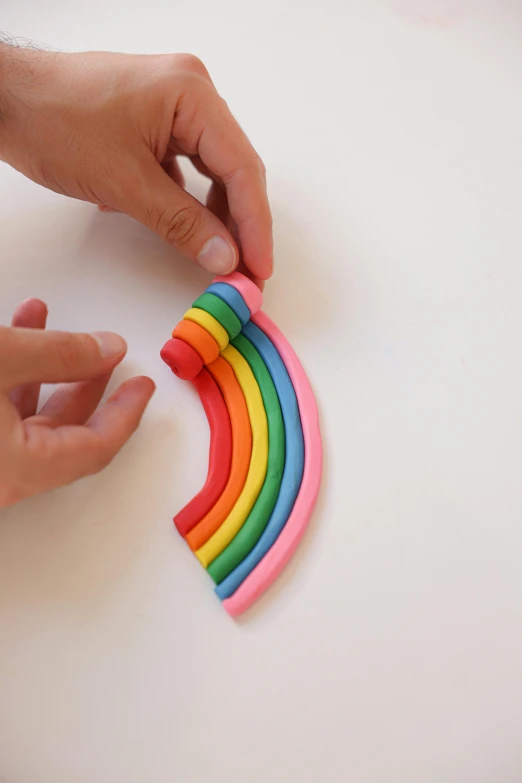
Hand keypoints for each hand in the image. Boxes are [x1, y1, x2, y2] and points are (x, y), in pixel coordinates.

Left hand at [0, 45, 272, 282]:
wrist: (6, 101)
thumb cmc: (55, 123)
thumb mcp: (125, 182)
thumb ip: (182, 223)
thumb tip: (225, 257)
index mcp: (191, 95)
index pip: (242, 168)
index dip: (255, 225)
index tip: (259, 267)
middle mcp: (191, 93)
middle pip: (234, 169)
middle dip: (241, 223)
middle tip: (247, 271)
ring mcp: (173, 106)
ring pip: (212, 171)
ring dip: (216, 215)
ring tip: (220, 257)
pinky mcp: (155, 122)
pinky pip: (187, 167)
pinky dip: (190, 201)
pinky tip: (187, 228)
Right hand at [0, 298, 154, 507]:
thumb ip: (58, 353)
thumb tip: (110, 349)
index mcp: (18, 469)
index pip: (96, 447)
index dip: (126, 412)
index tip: (144, 386)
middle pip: (63, 432)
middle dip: (85, 382)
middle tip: (105, 352)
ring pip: (24, 418)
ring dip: (38, 365)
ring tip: (42, 318)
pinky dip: (9, 375)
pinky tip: (10, 332)